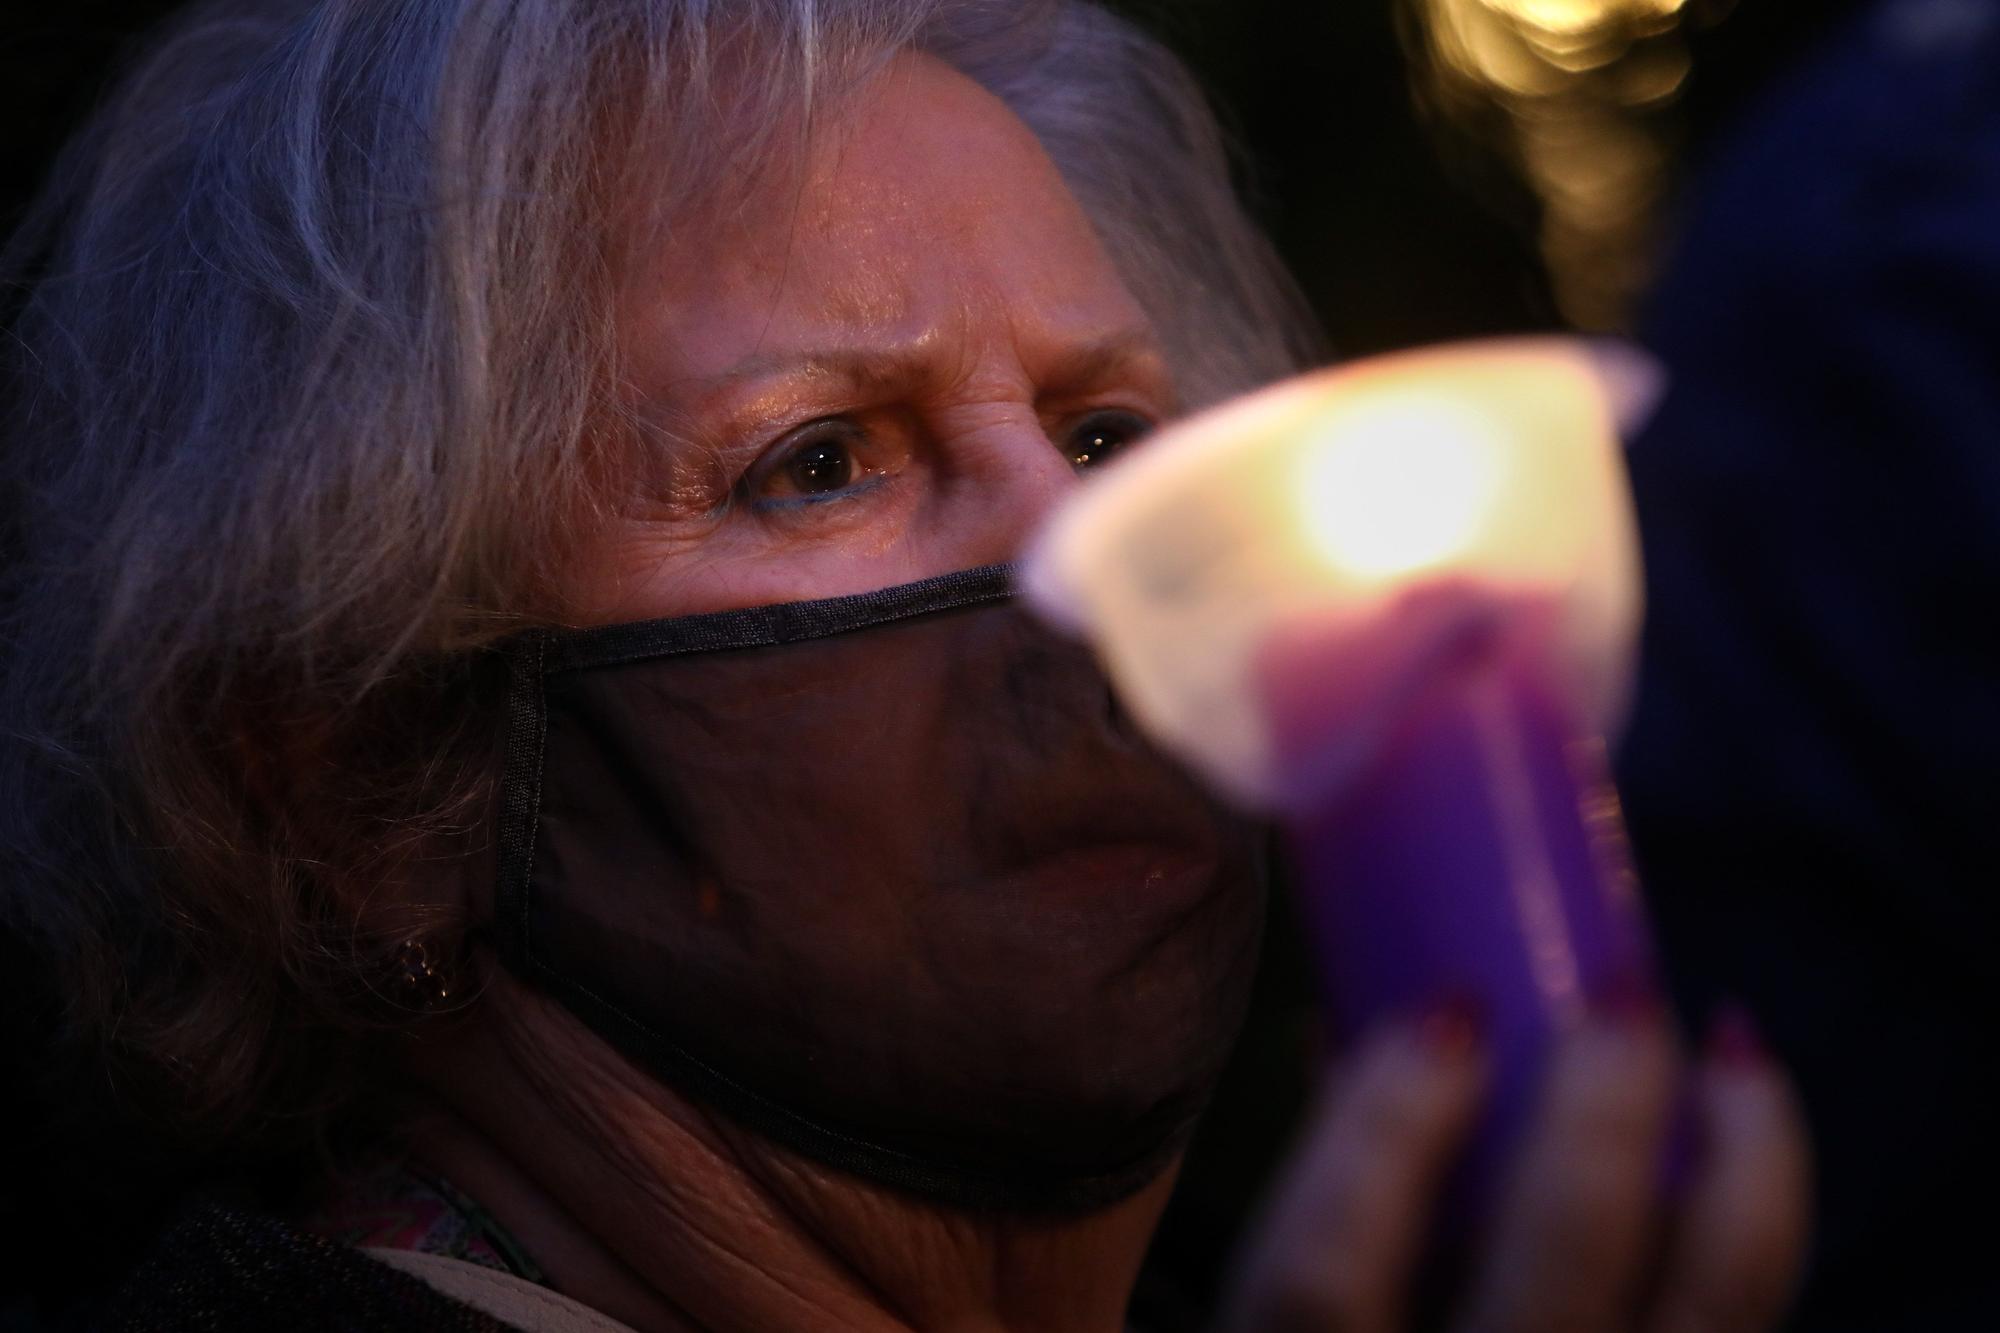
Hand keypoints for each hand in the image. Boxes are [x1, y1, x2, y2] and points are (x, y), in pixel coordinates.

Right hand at [1220, 1002, 1809, 1332]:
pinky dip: (1759, 1216)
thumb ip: (1317, 1199)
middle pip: (1549, 1286)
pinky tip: (1748, 1129)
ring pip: (1703, 1315)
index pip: (1323, 1280)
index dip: (1380, 1140)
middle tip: (1620, 1002)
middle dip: (1595, 1129)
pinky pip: (1737, 1326)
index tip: (1447, 1011)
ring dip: (1740, 1165)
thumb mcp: (1277, 1315)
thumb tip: (1359, 1027)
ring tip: (1728, 1043)